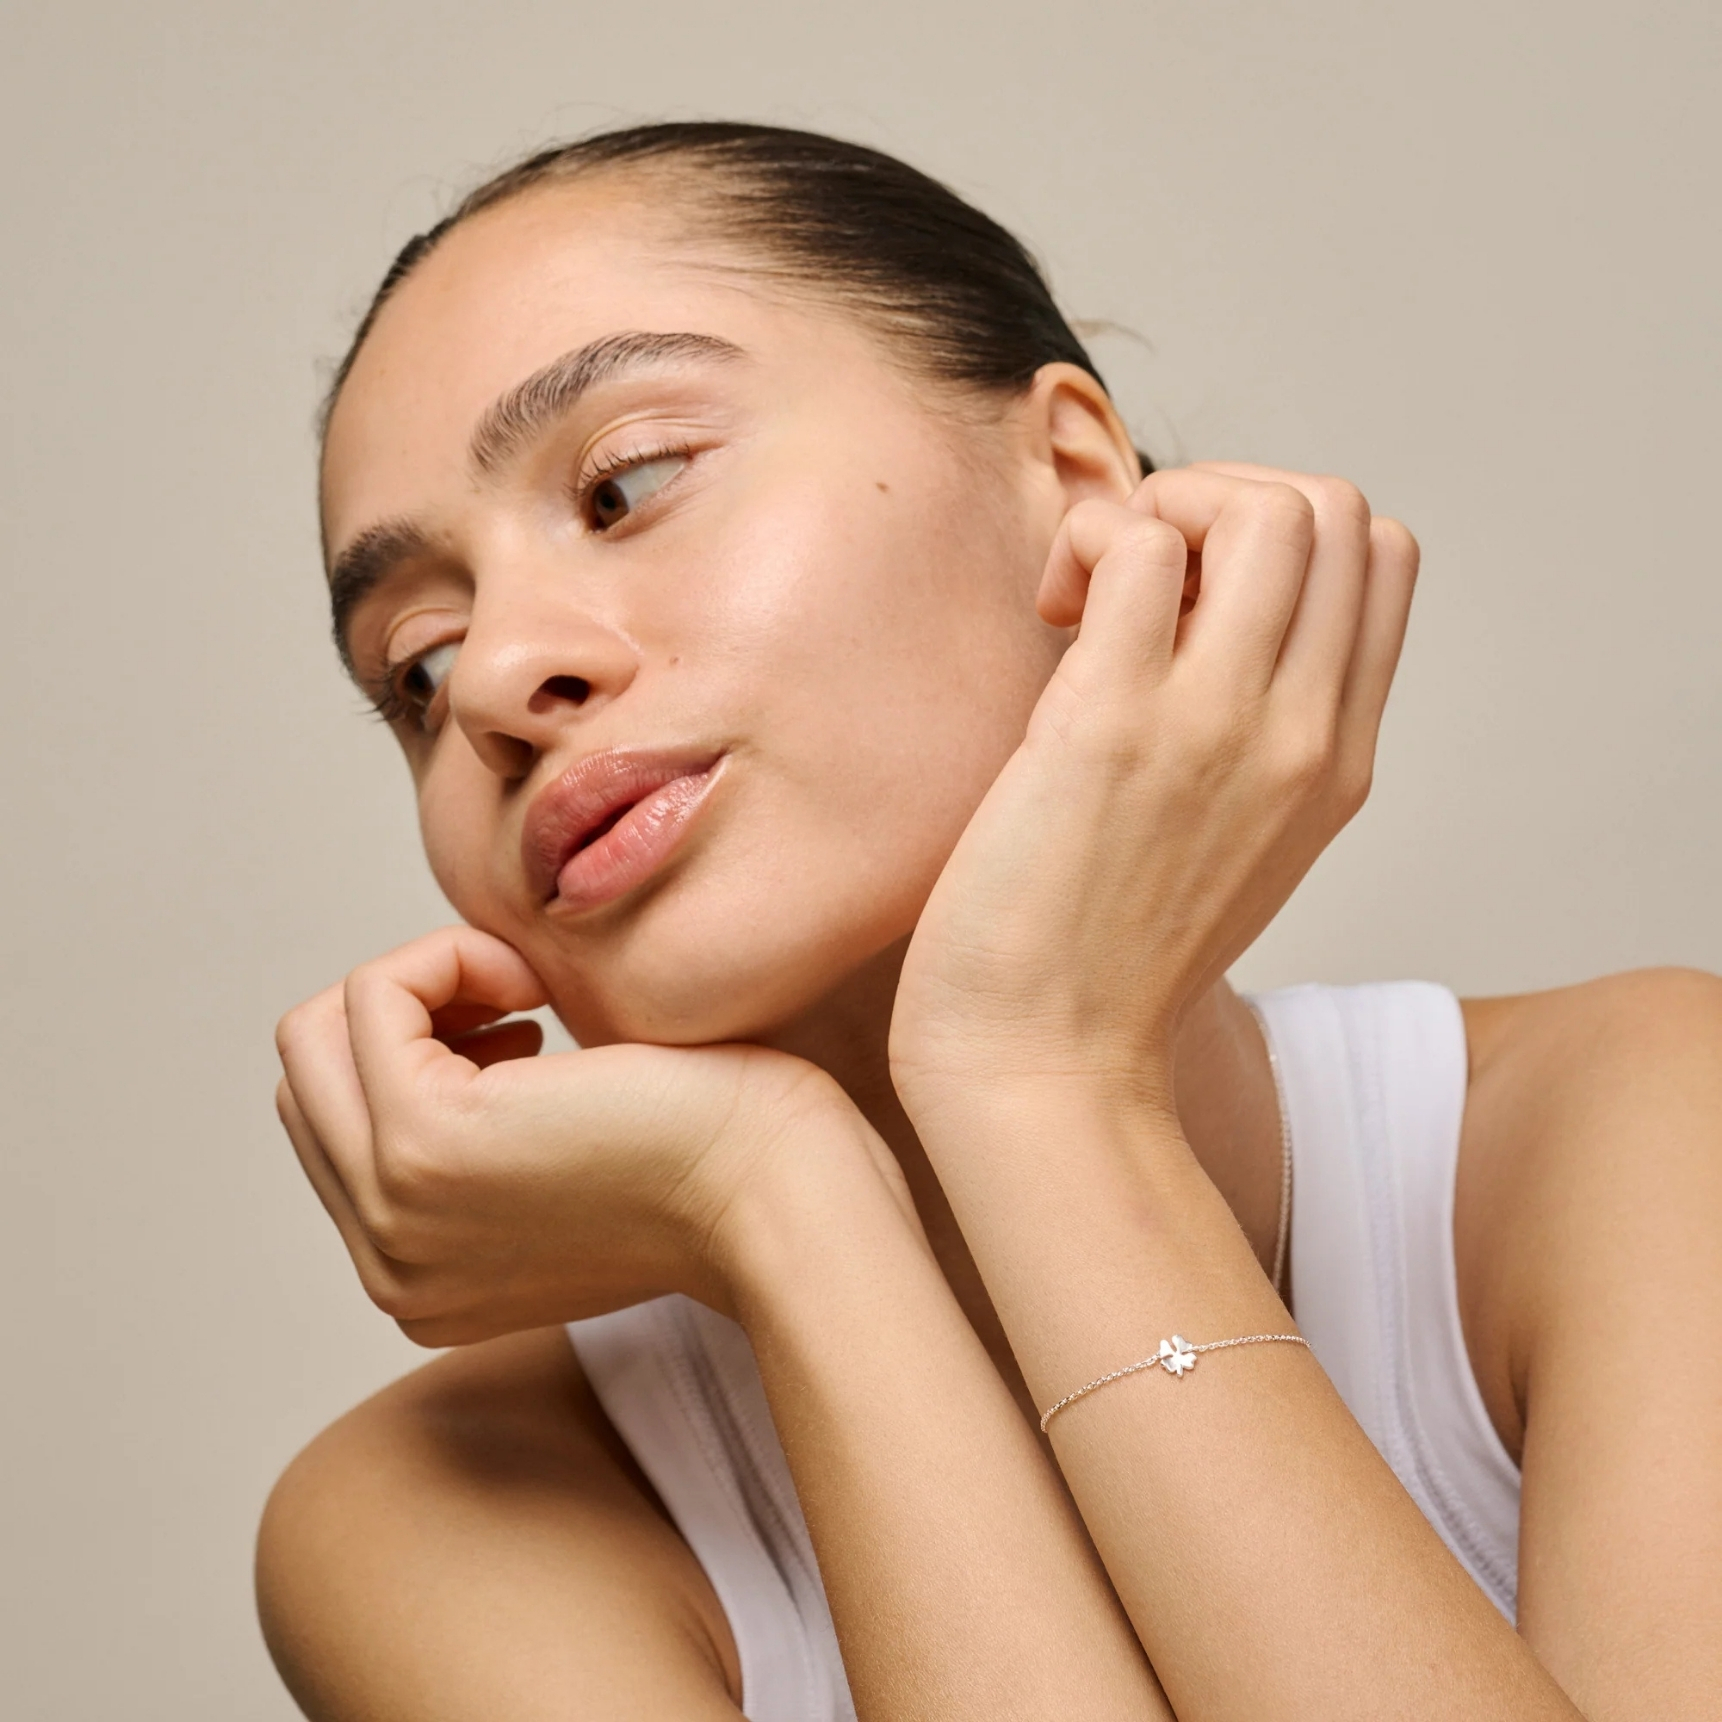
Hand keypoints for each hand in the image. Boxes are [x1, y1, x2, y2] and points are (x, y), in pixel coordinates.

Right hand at [275, 926, 873, 1344]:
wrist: (786, 1201)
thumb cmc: (719, 1157)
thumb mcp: (572, 1161)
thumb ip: (490, 1133)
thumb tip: (458, 1029)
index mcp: (418, 1275)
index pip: (337, 1126)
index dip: (418, 1050)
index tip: (525, 1035)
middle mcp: (386, 1263)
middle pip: (309, 1079)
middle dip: (404, 1012)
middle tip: (519, 1005)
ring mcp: (393, 1212)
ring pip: (318, 1032)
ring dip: (424, 978)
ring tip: (526, 994)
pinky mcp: (423, 1143)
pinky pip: (373, 994)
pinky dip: (449, 956)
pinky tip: (536, 988)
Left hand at [889, 463, 1417, 1110]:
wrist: (1045, 1063)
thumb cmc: (1108, 957)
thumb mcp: (1238, 845)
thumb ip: (1258, 738)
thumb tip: (1194, 614)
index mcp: (1339, 759)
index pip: (1385, 559)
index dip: (1287, 535)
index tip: (1195, 598)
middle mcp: (1302, 736)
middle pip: (1341, 510)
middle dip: (1231, 499)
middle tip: (1140, 582)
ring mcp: (1216, 728)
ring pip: (1268, 507)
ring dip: (1167, 506)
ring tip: (1096, 593)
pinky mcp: (1110, 726)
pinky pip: (1138, 543)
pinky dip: (1092, 543)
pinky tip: (1054, 613)